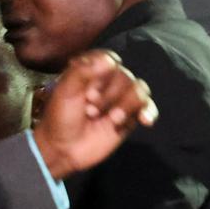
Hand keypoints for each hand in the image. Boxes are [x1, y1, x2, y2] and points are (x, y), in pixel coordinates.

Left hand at [33, 50, 156, 179]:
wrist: (65, 149)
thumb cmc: (60, 118)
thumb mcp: (65, 91)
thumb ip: (83, 71)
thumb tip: (112, 61)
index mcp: (91, 71)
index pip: (109, 59)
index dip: (103, 73)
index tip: (87, 91)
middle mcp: (108, 82)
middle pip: (125, 76)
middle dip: (110, 95)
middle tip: (91, 110)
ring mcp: (121, 100)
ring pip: (140, 90)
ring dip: (126, 105)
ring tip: (112, 120)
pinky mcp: (131, 117)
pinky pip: (149, 108)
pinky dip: (149, 112)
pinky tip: (144, 121)